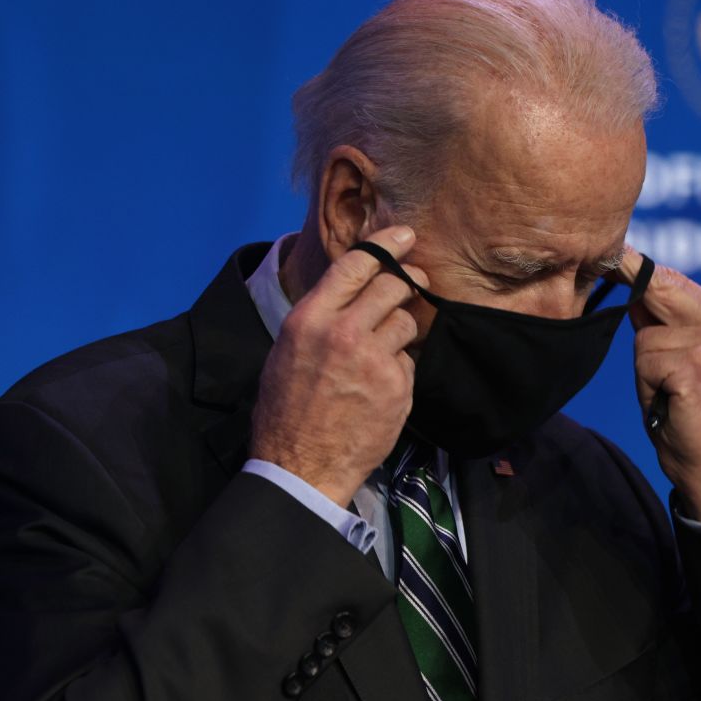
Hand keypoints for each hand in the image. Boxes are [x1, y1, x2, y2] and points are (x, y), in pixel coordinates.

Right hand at [250, 226, 426, 507]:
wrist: (301, 464)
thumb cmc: (286, 409)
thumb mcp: (287, 351)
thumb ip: (320, 318)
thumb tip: (349, 293)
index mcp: (310, 319)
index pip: (356, 264)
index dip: (385, 243)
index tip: (404, 235)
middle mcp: (344, 333)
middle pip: (392, 284)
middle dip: (408, 279)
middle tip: (415, 280)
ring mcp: (374, 360)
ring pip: (406, 320)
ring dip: (403, 326)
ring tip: (387, 344)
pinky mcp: (397, 387)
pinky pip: (409, 360)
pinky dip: (400, 365)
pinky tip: (381, 383)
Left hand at [613, 247, 700, 520]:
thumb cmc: (688, 412)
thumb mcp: (677, 358)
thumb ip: (660, 322)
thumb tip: (630, 284)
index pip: (673, 280)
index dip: (637, 268)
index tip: (612, 251)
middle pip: (659, 290)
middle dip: (635, 297)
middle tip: (617, 286)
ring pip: (646, 335)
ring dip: (645, 365)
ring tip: (667, 391)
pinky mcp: (700, 368)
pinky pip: (647, 361)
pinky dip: (648, 384)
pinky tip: (670, 402)